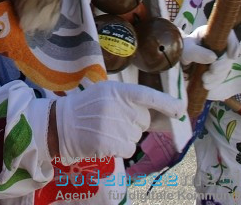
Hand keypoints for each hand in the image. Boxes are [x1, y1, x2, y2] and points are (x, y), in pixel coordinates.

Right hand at [55, 81, 183, 162]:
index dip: (166, 102)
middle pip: (143, 120)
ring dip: (126, 136)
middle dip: (135, 123)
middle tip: (114, 119)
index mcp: (116, 90)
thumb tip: (167, 115)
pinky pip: (129, 149)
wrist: (60, 125)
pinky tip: (105, 140)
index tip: (181, 110)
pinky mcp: (108, 143)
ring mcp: (112, 125)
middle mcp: (116, 106)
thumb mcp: (107, 94)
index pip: (147, 95)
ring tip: (105, 129)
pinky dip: (120, 148)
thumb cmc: (87, 108)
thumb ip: (132, 102)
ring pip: (136, 137)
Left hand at [182, 25, 238, 91]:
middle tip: (211, 72)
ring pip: (225, 68)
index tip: (231, 56)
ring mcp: (218, 58)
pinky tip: (206, 85)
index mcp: (211, 35)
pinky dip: (215, 82)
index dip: (233, 45)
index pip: (228, 36)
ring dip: (217, 77)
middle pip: (228, 56)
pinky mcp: (215, 69)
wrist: (175, 61)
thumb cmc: (180, 50)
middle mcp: (217, 46)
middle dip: (221, 66)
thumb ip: (197, 52)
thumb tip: (214, 58)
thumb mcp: (186, 49)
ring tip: (204, 81)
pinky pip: (220, 77)